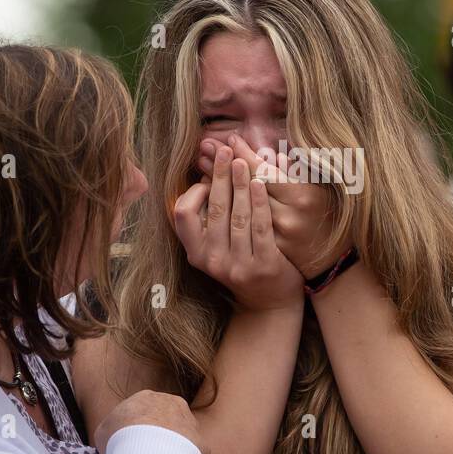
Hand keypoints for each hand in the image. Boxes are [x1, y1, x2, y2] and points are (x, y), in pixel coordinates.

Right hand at [93, 389, 207, 453]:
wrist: (148, 451)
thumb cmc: (120, 439)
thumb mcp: (103, 432)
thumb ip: (111, 431)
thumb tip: (113, 440)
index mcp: (147, 397)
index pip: (142, 412)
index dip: (134, 430)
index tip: (128, 446)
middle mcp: (172, 404)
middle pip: (164, 421)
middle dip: (155, 437)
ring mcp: (189, 422)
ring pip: (180, 438)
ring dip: (171, 450)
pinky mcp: (201, 443)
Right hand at [176, 142, 304, 310]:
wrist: (269, 303)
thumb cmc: (242, 265)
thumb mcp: (218, 248)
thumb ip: (211, 219)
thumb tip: (209, 175)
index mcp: (196, 254)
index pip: (183, 214)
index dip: (194, 191)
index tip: (208, 175)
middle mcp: (212, 261)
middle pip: (214, 208)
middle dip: (220, 175)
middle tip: (224, 150)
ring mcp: (238, 265)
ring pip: (238, 215)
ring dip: (240, 183)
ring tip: (242, 161)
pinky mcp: (263, 266)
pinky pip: (260, 226)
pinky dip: (259, 201)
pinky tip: (260, 182)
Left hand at [199, 134, 342, 277]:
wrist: (329, 261)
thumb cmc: (323, 216)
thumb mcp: (317, 187)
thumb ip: (295, 169)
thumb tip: (270, 153)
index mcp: (301, 197)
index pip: (264, 171)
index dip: (245, 154)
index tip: (232, 139)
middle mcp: (286, 219)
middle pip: (246, 188)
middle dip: (224, 165)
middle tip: (208, 146)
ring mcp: (272, 239)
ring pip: (236, 208)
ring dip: (217, 184)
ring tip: (203, 163)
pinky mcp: (261, 256)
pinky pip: (235, 228)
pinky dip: (221, 210)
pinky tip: (209, 195)